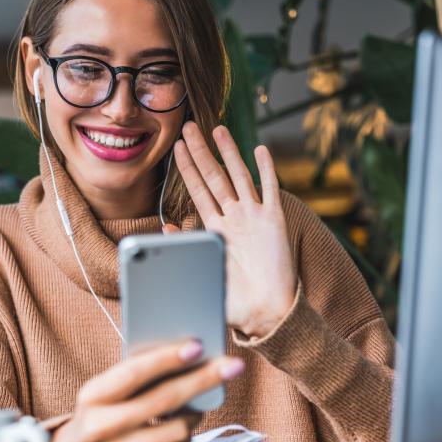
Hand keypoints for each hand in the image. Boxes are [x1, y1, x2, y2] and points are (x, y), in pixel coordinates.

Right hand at [46, 340, 244, 441]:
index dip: (168, 358)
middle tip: (229, 367)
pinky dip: (184, 439)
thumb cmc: (93, 419)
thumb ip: (131, 378)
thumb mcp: (100, 393)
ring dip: (195, 414)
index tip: (197, 347)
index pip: (134, 372)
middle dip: (203, 380)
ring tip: (196, 405)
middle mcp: (100, 427)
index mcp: (92, 397)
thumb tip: (181, 359)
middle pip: (164, 400)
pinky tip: (182, 429)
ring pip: (176, 430)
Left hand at [163, 122, 296, 337]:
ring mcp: (254, 216)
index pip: (197, 191)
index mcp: (216, 229)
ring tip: (217, 129)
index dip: (187, 169)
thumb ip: (186, 250)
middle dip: (201, 152)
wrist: (267, 313)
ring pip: (239, 176)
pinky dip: (266, 169)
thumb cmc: (236, 300)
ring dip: (229, 153)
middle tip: (187, 127)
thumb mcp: (203, 273)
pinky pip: (269, 190)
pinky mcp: (275, 221)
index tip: (175, 148)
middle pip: (214, 177)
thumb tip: (166, 228)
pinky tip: (259, 149)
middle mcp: (234, 217)